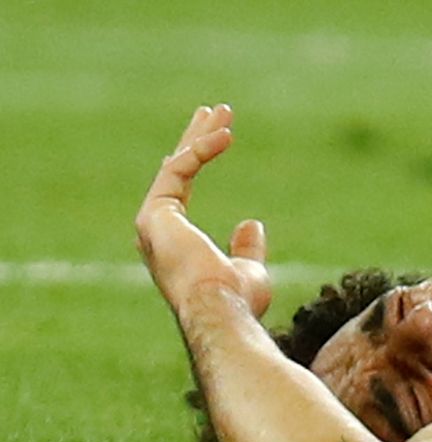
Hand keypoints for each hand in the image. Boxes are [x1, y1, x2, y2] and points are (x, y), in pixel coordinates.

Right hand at [135, 104, 271, 318]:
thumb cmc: (236, 300)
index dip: (197, 160)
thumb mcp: (249, 270)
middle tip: (212, 112)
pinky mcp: (155, 214)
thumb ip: (246, 248)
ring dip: (200, 136)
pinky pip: (178, 170)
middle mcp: (157, 232)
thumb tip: (250, 221)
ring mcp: (152, 224)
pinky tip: (225, 136)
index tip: (216, 137)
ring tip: (224, 112)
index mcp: (174, 244)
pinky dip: (201, 149)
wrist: (221, 311)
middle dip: (195, 139)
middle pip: (175, 173)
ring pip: (174, 166)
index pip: (181, 191)